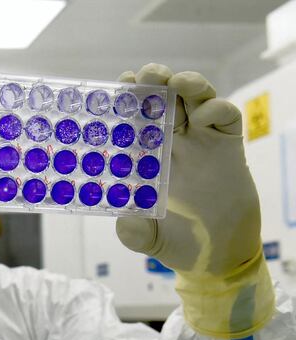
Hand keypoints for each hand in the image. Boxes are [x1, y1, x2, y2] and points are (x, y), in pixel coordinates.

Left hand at [115, 64, 259, 275]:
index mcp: (147, 158)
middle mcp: (172, 144)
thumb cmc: (179, 244)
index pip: (133, 120)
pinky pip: (225, 116)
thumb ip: (134, 232)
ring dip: (186, 84)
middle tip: (145, 76)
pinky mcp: (229, 147)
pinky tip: (203, 117)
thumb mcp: (148, 240)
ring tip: (176, 82)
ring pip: (194, 99)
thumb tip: (125, 223)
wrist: (218, 256)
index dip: (126, 101)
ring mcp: (201, 142)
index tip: (116, 88)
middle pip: (162, 100)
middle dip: (153, 81)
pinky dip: (215, 108)